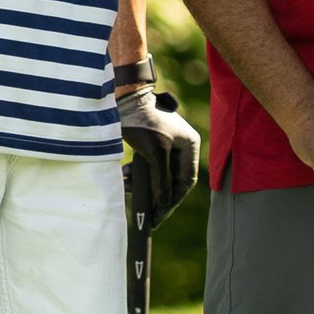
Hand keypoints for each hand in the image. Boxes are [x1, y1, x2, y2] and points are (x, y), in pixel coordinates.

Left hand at [118, 86, 201, 221]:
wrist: (123, 96)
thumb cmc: (142, 121)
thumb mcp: (154, 153)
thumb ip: (161, 179)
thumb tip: (163, 203)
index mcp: (190, 145)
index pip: (186, 181)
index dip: (174, 201)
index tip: (161, 216)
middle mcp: (182, 146)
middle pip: (173, 180)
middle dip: (158, 196)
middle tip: (148, 215)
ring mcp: (167, 144)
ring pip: (159, 174)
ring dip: (144, 185)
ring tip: (129, 188)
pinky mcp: (152, 144)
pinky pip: (149, 166)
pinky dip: (138, 174)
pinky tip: (126, 176)